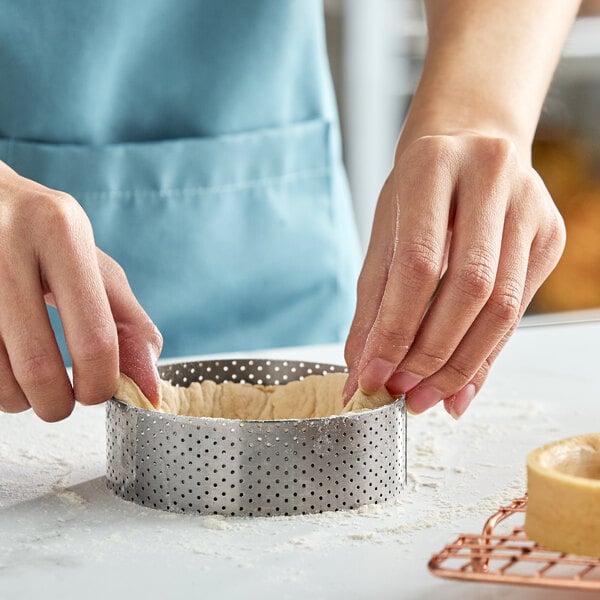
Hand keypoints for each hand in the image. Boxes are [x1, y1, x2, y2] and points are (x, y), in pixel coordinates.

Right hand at [0, 161, 161, 420]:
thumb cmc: (42, 236)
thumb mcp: (92, 264)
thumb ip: (128, 322)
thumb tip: (148, 387)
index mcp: (61, 233)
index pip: (94, 338)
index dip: (100, 383)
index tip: (96, 393)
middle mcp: (6, 244)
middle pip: (39, 367)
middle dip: (56, 404)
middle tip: (60, 403)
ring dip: (17, 400)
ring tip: (27, 386)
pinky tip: (3, 366)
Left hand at [344, 133, 565, 417]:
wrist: (472, 139)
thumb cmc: (419, 188)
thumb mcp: (385, 231)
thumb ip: (373, 301)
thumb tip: (362, 370)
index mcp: (433, 167)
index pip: (418, 263)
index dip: (395, 329)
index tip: (373, 375)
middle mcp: (490, 178)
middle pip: (469, 287)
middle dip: (432, 354)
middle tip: (403, 394)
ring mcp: (530, 206)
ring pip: (502, 305)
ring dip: (461, 364)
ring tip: (427, 397)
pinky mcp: (550, 234)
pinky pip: (518, 308)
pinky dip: (485, 352)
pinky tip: (460, 381)